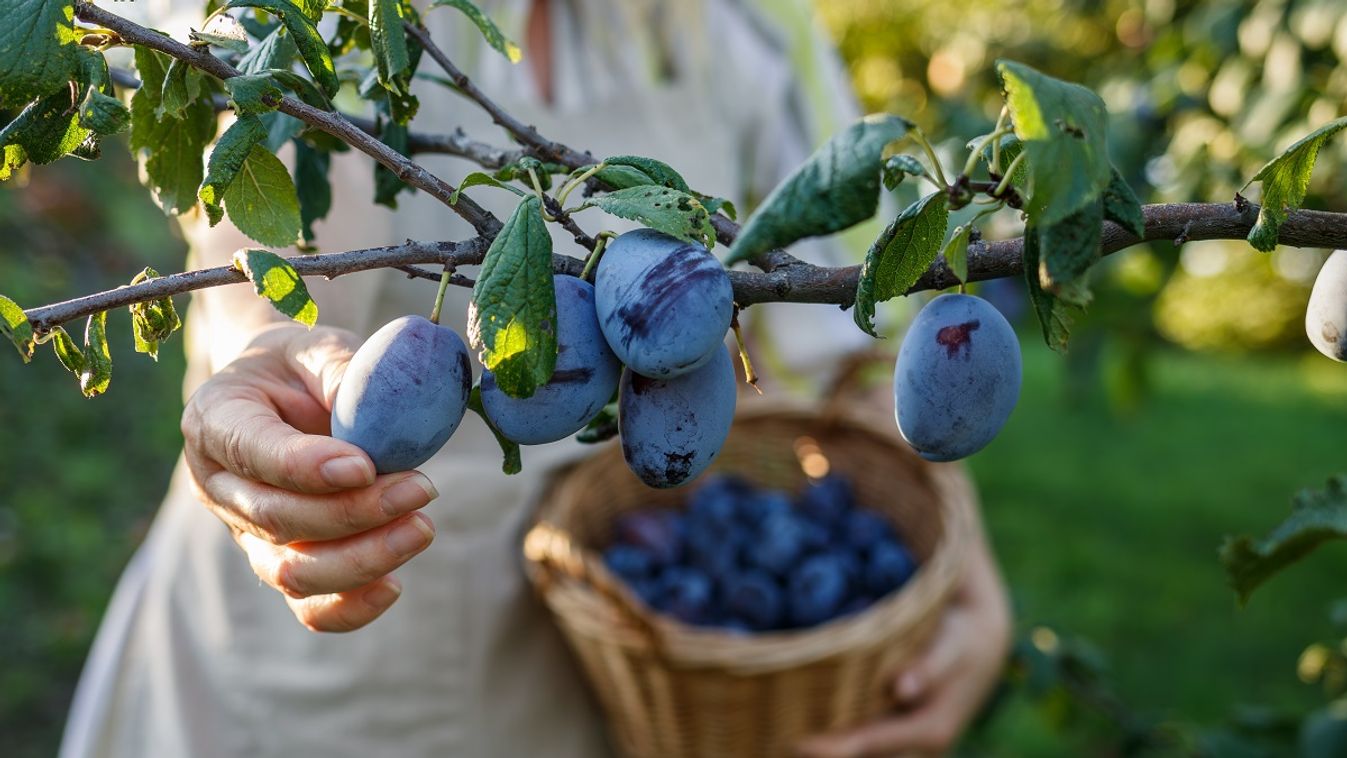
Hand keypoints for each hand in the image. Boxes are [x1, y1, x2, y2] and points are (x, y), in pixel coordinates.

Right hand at [180, 324, 437, 631]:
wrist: (287, 389)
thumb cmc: (305, 364)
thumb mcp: (319, 346)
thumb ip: (343, 372)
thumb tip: (382, 416)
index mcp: (214, 419)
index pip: (251, 451)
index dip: (306, 466)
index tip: (364, 465)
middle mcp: (218, 485)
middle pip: (277, 517)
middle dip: (354, 512)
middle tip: (420, 489)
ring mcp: (245, 531)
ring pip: (291, 571)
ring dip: (362, 559)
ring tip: (421, 527)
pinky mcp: (280, 561)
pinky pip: (307, 605)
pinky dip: (350, 607)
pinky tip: (395, 585)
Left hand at [796, 531, 1010, 757]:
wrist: (981, 643)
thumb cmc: (963, 639)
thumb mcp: (954, 647)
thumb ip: (930, 667)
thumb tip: (902, 688)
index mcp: (931, 728)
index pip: (873, 743)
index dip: (836, 747)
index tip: (800, 745)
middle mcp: (916, 745)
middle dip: (825, 754)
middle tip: (777, 746)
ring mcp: (905, 744)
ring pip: (862, 754)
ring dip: (829, 750)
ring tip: (776, 743)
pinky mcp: (895, 734)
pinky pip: (863, 744)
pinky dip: (837, 741)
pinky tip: (799, 730)